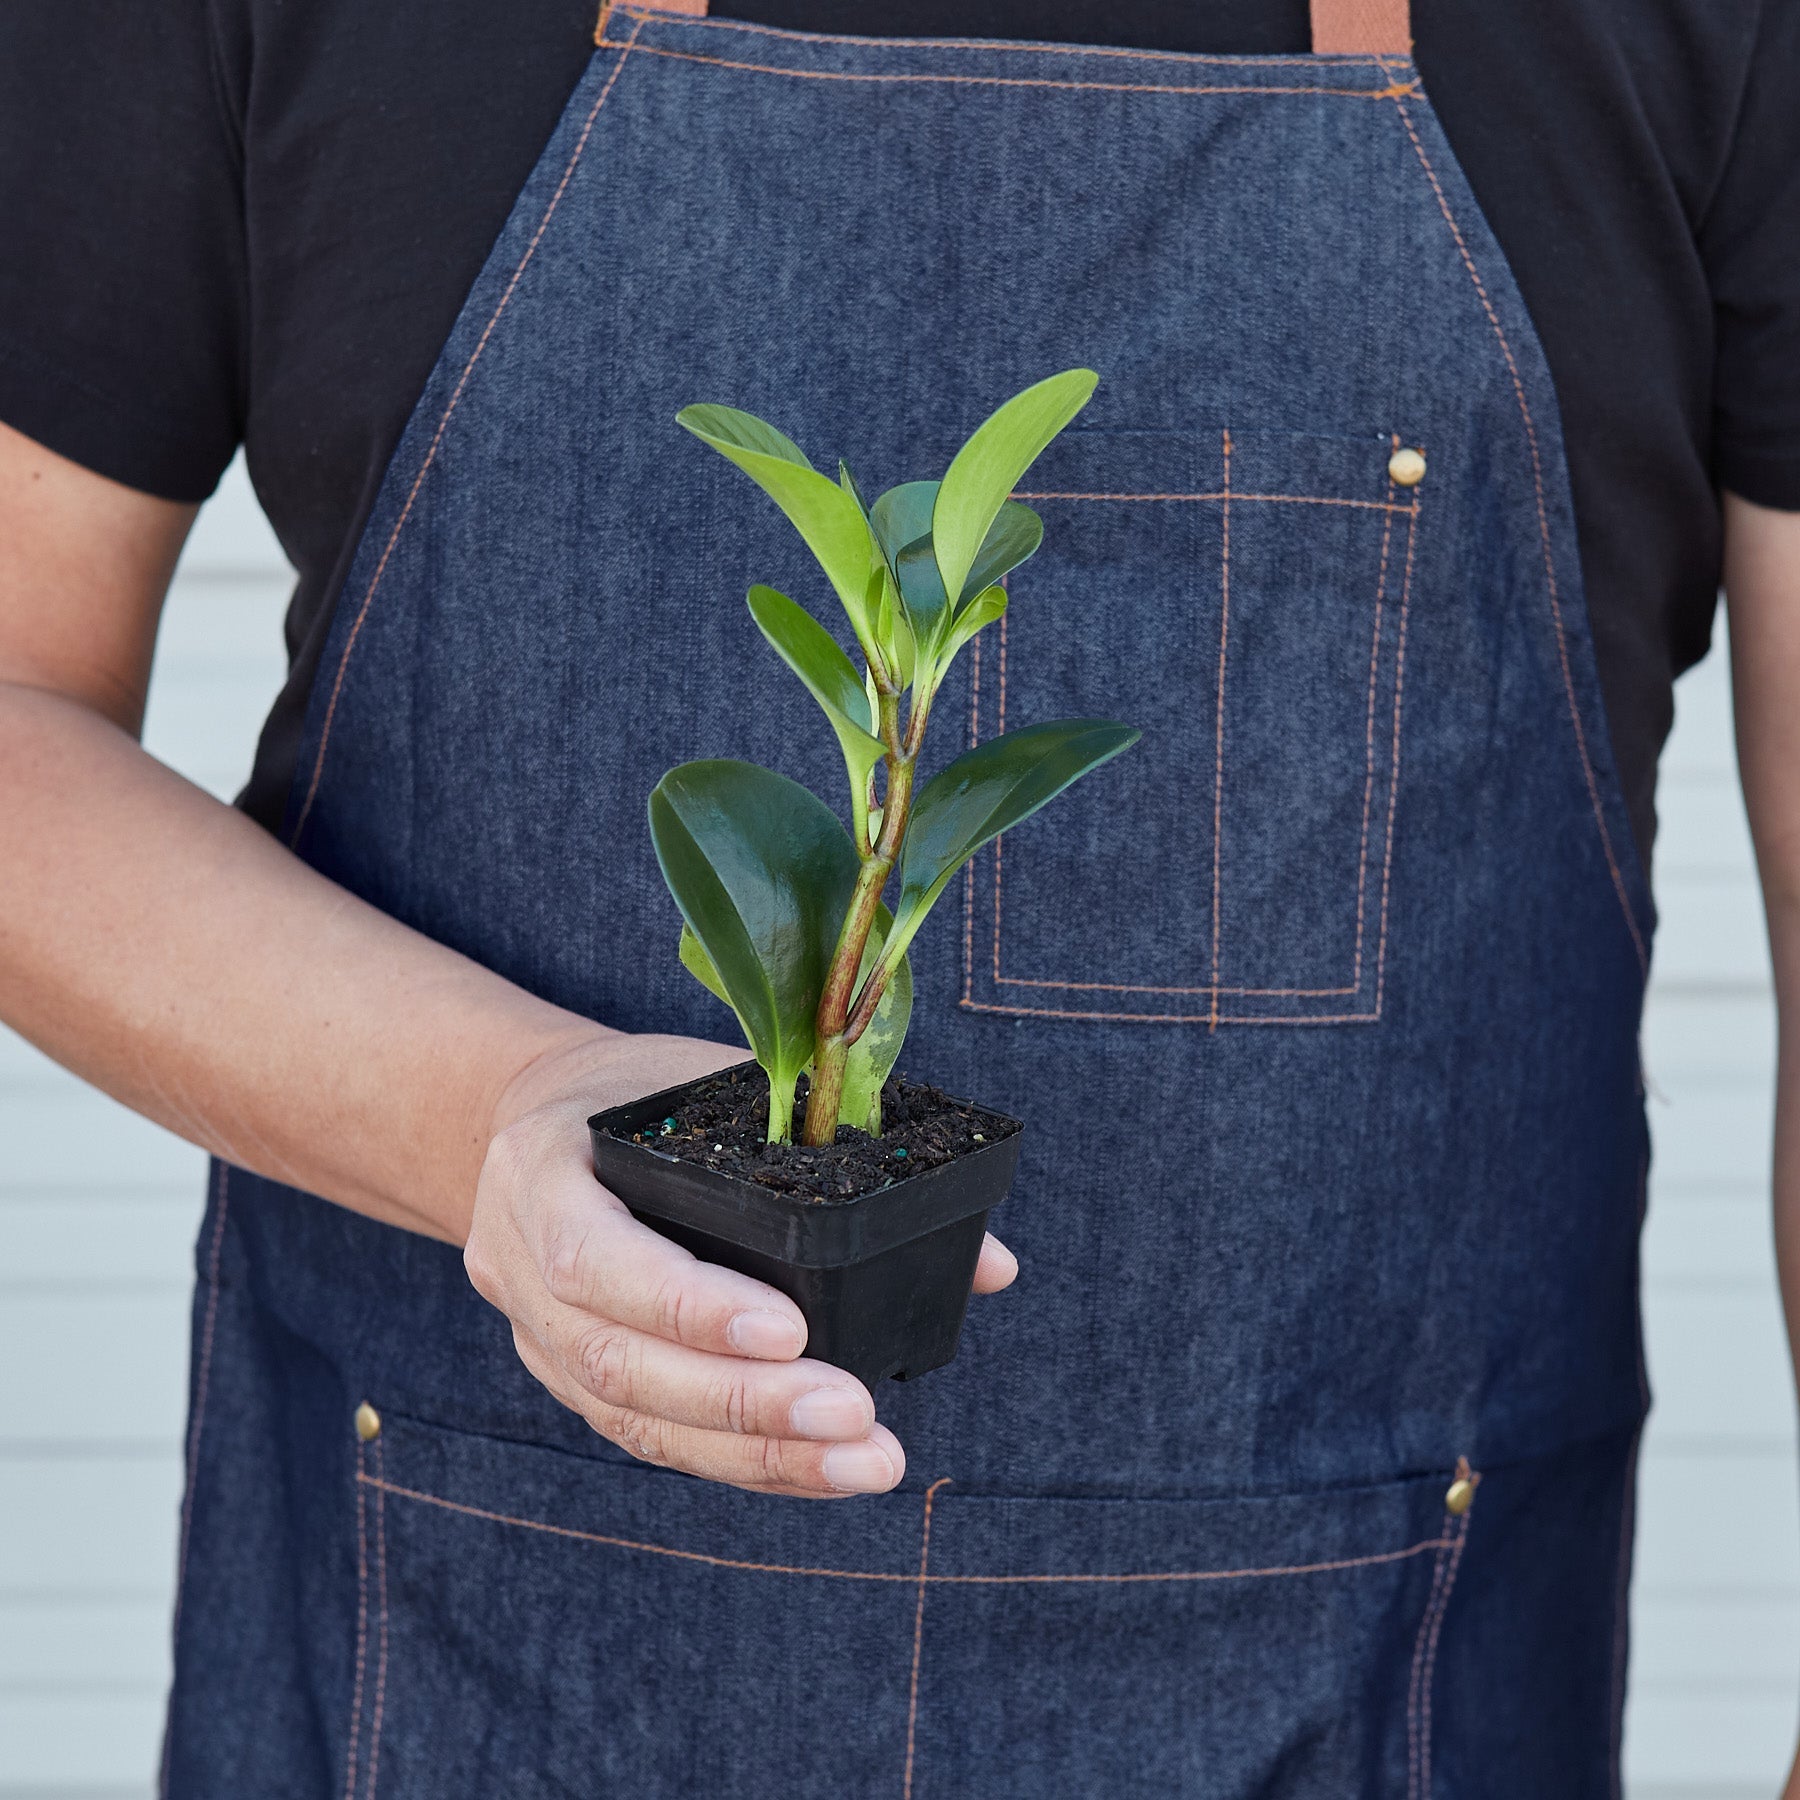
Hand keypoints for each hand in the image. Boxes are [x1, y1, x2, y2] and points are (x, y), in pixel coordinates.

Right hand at [464, 1030, 1017, 1497]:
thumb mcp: (708, 1079)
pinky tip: (820, 1468)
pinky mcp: (573, 1381)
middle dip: (746, 1402)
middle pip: (620, 1364)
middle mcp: (516, 1270)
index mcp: (538, 1173)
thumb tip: (991, 1264)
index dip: (689, 1305)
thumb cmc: (634, 1089)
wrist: (526, 1121)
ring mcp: (537, 1338)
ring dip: (758, 1453)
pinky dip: (742, 1459)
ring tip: (865, 1462)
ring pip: (638, 1420)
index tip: (793, 1330)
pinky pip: (653, 1436)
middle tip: (858, 1416)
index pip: (596, 1259)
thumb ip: (827, 1149)